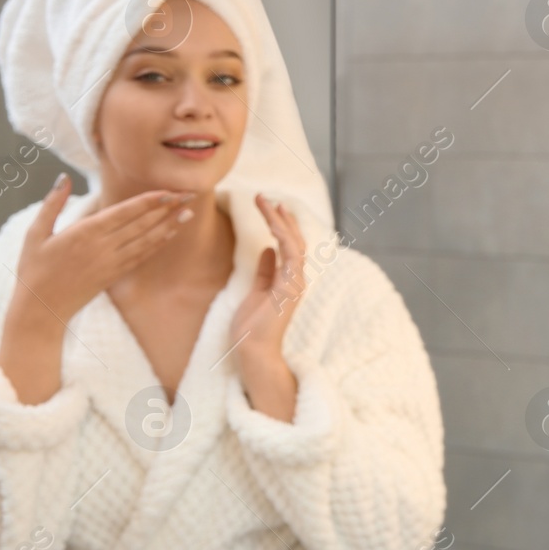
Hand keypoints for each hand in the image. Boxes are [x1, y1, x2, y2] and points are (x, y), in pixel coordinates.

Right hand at [0, 173, 194, 403]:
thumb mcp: (35, 234)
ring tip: (188, 213)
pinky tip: (170, 234)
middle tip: (189, 195)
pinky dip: (158, 244)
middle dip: (167, 208)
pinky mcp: (115, 275)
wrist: (41, 309)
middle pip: (141, 223)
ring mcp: (111, 262)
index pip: (124, 212)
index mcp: (84, 233)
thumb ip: (52, 204)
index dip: (149, 201)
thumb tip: (64, 178)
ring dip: (169, 225)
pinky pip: (141, 256)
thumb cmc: (34, 269)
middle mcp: (103, 247)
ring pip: (146, 240)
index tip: (169, 191)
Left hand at [229, 193, 307, 357]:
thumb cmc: (252, 327)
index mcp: (288, 280)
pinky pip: (290, 256)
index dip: (283, 225)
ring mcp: (295, 283)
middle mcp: (296, 278)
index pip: (290, 246)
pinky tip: (272, 224)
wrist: (253, 351)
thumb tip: (266, 250)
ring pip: (294, 244)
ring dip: (280, 222)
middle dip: (282, 218)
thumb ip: (264, 271)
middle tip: (268, 198)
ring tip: (267, 203)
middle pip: (295, 240)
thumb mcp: (255, 292)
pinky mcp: (289, 287)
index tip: (272, 207)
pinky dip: (283, 237)